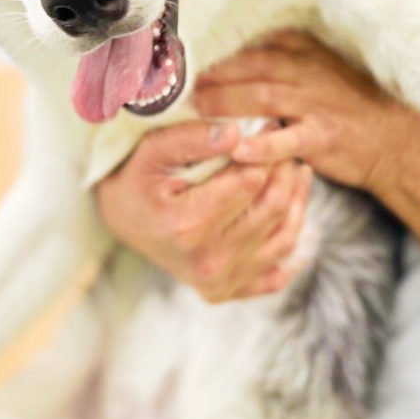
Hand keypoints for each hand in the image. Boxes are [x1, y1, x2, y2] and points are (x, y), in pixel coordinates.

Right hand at [96, 120, 312, 302]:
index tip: (267, 126)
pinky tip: (293, 213)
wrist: (122, 220)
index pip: (251, 181)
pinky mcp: (226, 292)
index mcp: (187, 227)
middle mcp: (207, 263)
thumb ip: (190, 138)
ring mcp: (218, 283)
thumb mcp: (151, 151)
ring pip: (284, 237)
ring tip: (296, 171)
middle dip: (284, 171)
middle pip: (272, 208)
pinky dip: (291, 240)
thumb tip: (235, 133)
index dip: (264, 149)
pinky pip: (277, 270)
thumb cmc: (136, 181)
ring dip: (297, 200)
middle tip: (285, 145)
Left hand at [193, 31, 418, 193]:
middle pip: (252, 65)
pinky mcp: (323, 137)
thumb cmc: (349, 106)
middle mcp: (310, 72)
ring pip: (263, 97)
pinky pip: (288, 140)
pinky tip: (238, 150)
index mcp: (307, 52)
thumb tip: (231, 52)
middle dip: (213, 72)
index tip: (187, 53)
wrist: (397, 141)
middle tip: (177, 82)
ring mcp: (317, 104)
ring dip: (225, 102)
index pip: (256, 43)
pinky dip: (263, 145)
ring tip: (194, 108)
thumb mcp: (320, 69)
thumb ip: (282, 58)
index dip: (220, 47)